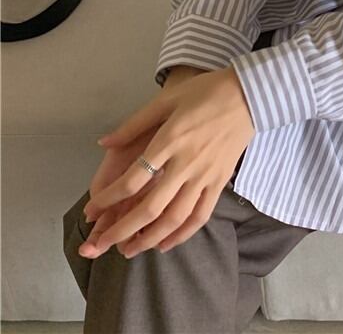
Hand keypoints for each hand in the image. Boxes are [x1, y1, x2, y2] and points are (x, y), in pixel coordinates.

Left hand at [81, 66, 254, 258]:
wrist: (250, 94)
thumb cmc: (207, 92)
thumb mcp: (168, 99)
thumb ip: (135, 124)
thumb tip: (103, 143)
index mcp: (170, 140)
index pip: (133, 178)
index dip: (109, 199)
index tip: (91, 210)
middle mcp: (186, 163)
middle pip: (150, 207)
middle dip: (122, 230)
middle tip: (100, 247)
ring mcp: (206, 175)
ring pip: (175, 218)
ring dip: (149, 239)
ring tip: (130, 251)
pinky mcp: (221, 181)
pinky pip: (201, 215)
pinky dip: (182, 234)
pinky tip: (166, 244)